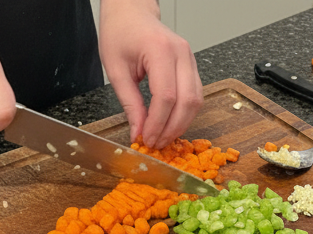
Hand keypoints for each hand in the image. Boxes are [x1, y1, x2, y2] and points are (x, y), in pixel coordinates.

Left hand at [98, 0, 203, 148]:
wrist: (131, 12)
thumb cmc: (120, 32)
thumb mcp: (116, 69)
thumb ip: (130, 103)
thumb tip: (139, 132)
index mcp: (159, 49)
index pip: (166, 96)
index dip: (157, 123)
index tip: (147, 138)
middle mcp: (181, 53)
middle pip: (186, 102)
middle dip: (172, 128)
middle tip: (157, 143)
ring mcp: (190, 59)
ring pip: (196, 102)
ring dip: (181, 124)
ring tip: (164, 136)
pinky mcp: (193, 67)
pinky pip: (196, 97)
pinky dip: (185, 114)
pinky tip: (171, 123)